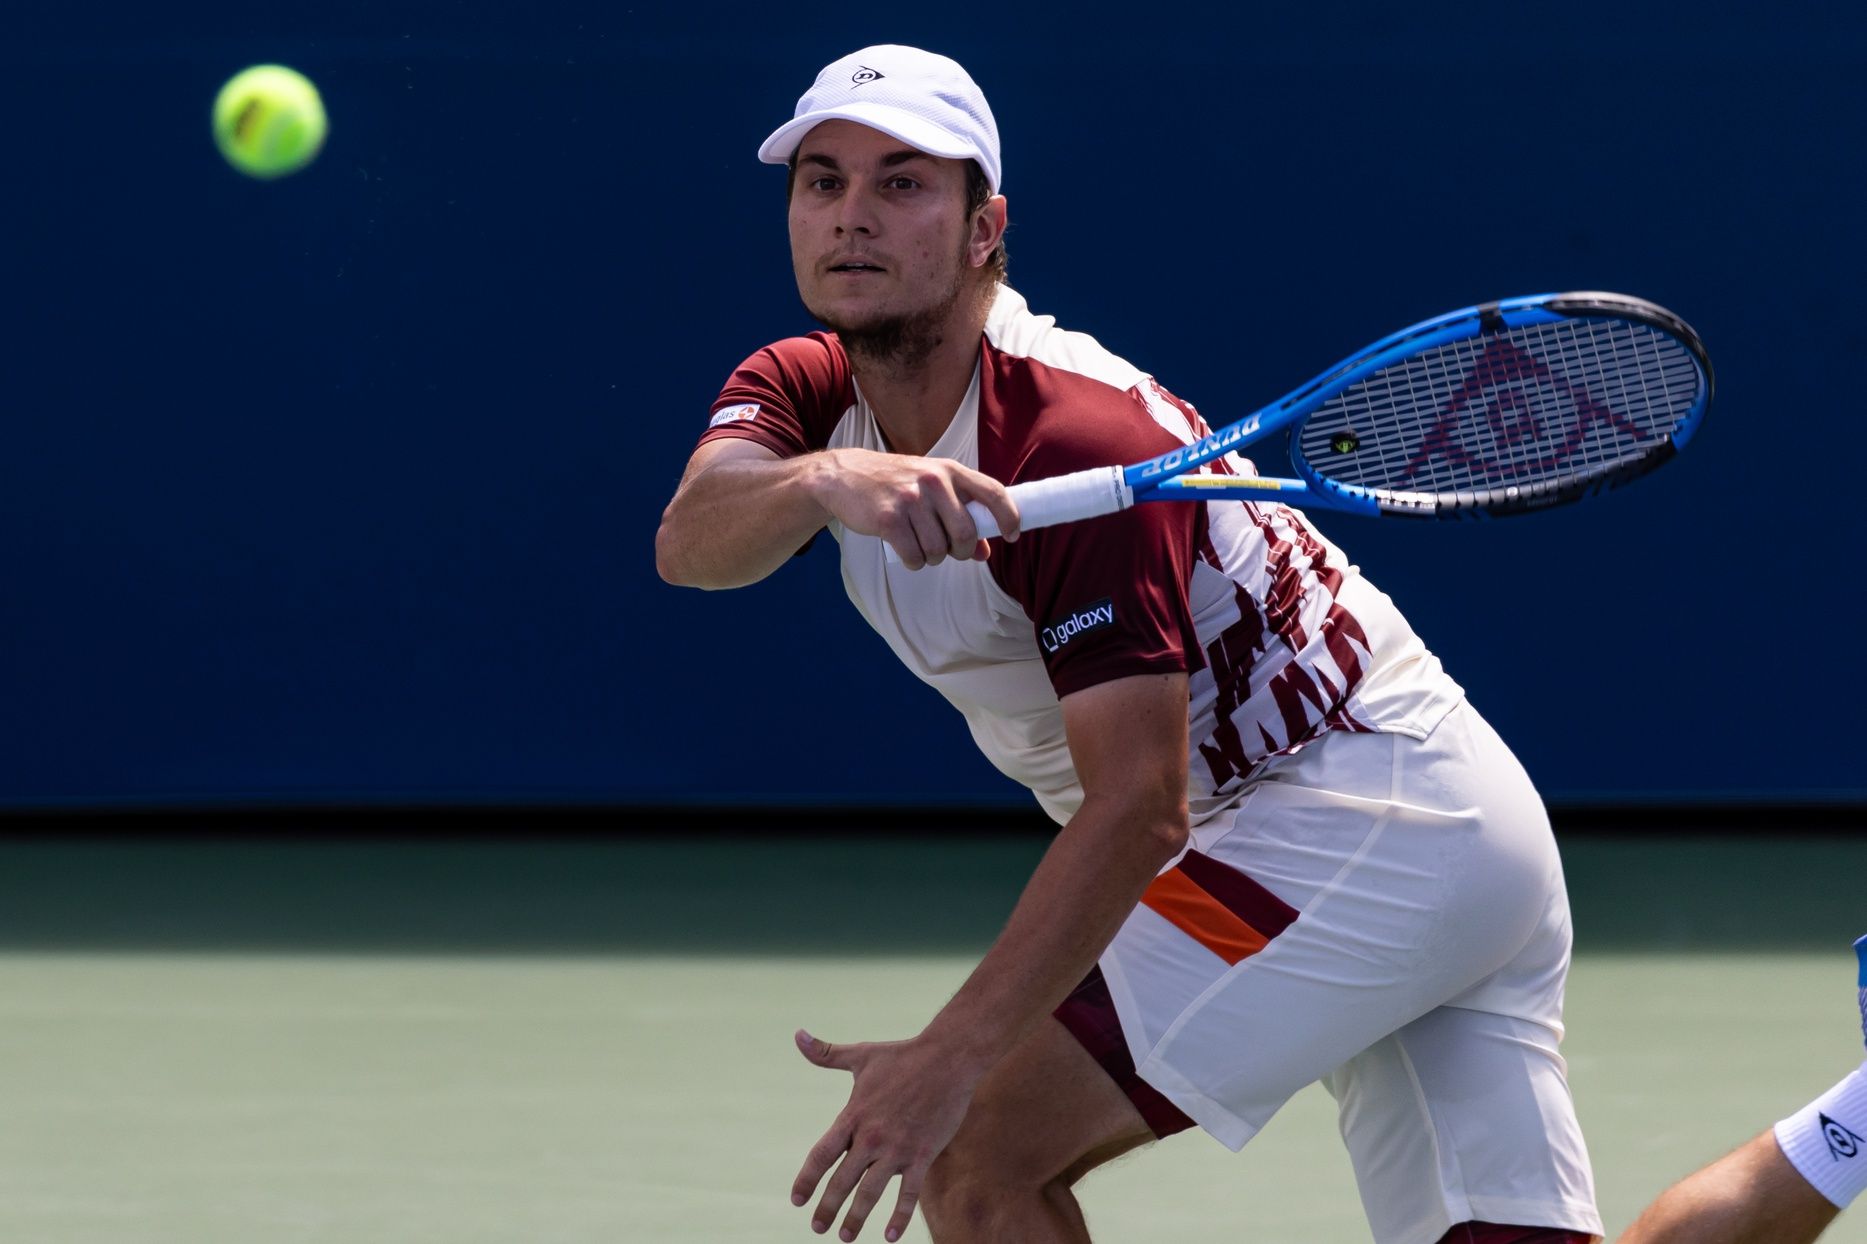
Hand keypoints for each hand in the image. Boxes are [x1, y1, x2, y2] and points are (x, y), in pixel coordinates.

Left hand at [790, 1029, 979, 1240]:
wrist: (948, 1058)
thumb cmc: (902, 1055)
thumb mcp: (861, 1055)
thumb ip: (826, 1053)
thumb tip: (797, 1035)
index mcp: (854, 1115)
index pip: (822, 1154)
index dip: (807, 1179)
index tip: (796, 1200)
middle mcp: (871, 1136)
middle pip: (842, 1180)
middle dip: (828, 1208)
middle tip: (817, 1228)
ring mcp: (897, 1148)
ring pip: (870, 1192)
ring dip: (856, 1218)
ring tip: (845, 1237)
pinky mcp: (922, 1154)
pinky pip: (908, 1193)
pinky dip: (899, 1216)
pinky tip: (890, 1236)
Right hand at [806, 449, 1019, 569]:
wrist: (844, 476)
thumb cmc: (894, 483)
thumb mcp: (930, 489)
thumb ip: (960, 515)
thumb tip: (984, 552)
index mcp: (949, 470)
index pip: (993, 492)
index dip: (1009, 517)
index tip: (1013, 535)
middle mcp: (934, 482)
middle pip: (966, 534)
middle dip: (960, 551)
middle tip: (948, 549)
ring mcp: (911, 499)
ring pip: (939, 550)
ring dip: (932, 557)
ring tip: (918, 544)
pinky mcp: (889, 519)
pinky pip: (915, 557)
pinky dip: (913, 562)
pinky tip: (904, 549)